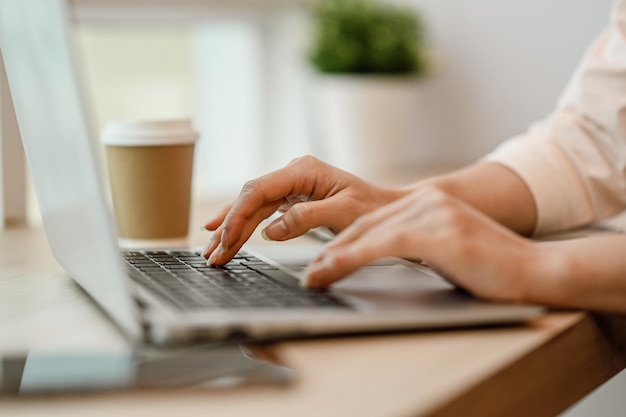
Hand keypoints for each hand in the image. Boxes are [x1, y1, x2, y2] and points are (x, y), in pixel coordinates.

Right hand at [202, 156, 405, 264]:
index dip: (238, 215)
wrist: (389, 208)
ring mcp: (292, 184)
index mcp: (303, 170)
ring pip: (252, 205)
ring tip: (212, 251)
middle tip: (212, 255)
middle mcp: (294, 173)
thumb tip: (269, 230)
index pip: (259, 190)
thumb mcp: (343, 213)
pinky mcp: (293, 197)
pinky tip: (226, 232)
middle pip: (250, 198)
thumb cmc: (373, 208)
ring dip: (232, 228)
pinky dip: (244, 224)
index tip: (225, 239)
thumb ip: (306, 218)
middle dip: (229, 227)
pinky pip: (262, 211)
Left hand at [305, 186, 537, 301]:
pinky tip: (335, 268)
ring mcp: (433, 213)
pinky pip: (385, 245)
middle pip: (365, 225)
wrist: (534, 270)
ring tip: (314, 279)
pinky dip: (355, 258)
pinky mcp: (438, 232)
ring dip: (335, 258)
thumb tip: (380, 257)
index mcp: (427, 201)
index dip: (344, 242)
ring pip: (369, 234)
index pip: (373, 221)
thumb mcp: (445, 247)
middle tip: (310, 274)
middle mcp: (427, 200)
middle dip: (332, 251)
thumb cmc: (490, 266)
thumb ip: (416, 243)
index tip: (322, 261)